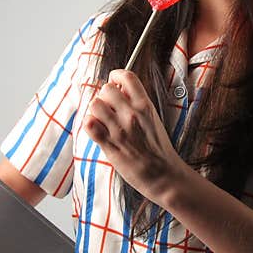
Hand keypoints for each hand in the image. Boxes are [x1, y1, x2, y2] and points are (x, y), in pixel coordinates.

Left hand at [82, 69, 183, 203]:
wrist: (164, 175)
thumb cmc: (158, 149)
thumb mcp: (153, 119)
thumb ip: (137, 104)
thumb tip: (120, 91)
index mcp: (145, 106)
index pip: (126, 76)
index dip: (116, 76)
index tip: (114, 82)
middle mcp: (132, 114)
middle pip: (106, 89)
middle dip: (104, 96)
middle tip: (108, 107)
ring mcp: (119, 129)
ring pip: (95, 104)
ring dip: (96, 111)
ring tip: (103, 120)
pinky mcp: (109, 144)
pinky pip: (89, 124)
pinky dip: (90, 124)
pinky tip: (97, 130)